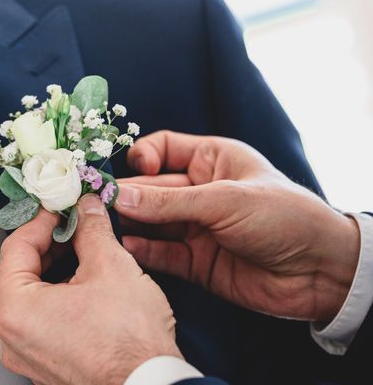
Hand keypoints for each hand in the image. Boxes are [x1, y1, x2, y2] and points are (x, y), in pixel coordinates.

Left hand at [0, 194, 182, 384]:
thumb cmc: (129, 346)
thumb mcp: (111, 267)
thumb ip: (92, 229)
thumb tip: (87, 210)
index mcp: (14, 309)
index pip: (16, 245)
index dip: (42, 219)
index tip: (60, 208)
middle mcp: (11, 337)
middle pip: (17, 270)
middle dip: (46, 243)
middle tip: (71, 225)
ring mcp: (27, 354)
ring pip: (29, 296)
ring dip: (52, 268)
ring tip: (81, 251)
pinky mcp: (45, 365)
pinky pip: (40, 320)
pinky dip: (56, 296)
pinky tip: (83, 285)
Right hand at [116, 131, 359, 322]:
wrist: (322, 272)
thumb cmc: (284, 216)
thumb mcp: (225, 199)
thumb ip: (170, 202)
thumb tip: (119, 198)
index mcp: (213, 160)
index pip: (163, 149)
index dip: (142, 157)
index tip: (131, 172)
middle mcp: (200, 192)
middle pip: (151, 188)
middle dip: (128, 195)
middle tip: (100, 203)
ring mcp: (197, 227)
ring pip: (152, 222)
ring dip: (130, 224)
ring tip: (105, 228)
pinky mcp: (197, 261)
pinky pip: (162, 253)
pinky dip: (144, 251)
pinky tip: (128, 249)